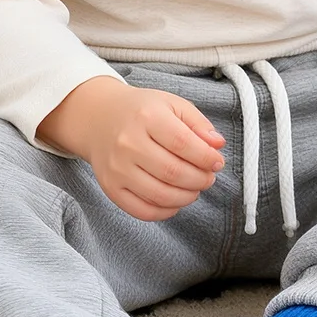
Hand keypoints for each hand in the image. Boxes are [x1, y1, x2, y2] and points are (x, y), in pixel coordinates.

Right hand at [37, 76, 224, 221]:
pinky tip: (176, 201)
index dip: (207, 158)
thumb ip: (199, 124)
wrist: (99, 118)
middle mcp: (128, 144)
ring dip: (187, 197)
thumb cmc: (142, 112)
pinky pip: (141, 210)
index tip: (217, 162)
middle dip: (200, 179)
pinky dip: (165, 212)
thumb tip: (218, 145)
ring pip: (160, 195)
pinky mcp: (109, 187)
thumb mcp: (174, 105)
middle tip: (208, 177)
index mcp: (148, 117)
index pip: (183, 144)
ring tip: (195, 188)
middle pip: (173, 172)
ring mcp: (116, 168)